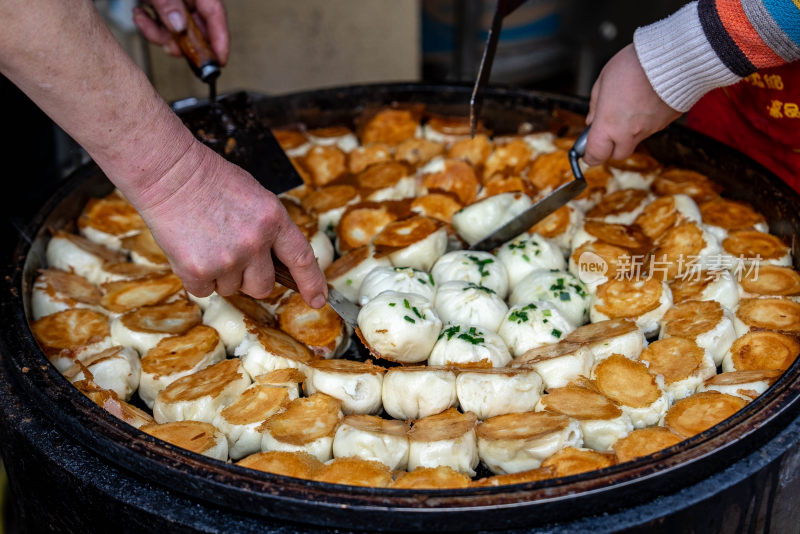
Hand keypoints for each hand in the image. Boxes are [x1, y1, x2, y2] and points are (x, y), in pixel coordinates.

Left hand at [133, 0, 228, 64]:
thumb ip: (169, 4)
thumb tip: (179, 27)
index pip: (216, 15)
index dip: (220, 41)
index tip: (218, 62)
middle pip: (197, 28)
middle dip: (181, 42)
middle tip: (170, 47)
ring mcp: (175, 3)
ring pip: (176, 31)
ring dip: (157, 33)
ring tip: (143, 20)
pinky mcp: (161, 5)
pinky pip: (160, 25)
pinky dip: (148, 25)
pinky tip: (140, 13)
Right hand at [135, 140, 326, 306]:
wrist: (170, 173)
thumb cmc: (211, 181)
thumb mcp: (256, 198)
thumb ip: (270, 230)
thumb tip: (276, 262)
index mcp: (274, 220)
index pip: (302, 259)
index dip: (312, 283)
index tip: (318, 300)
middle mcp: (255, 242)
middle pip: (263, 286)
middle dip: (250, 279)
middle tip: (232, 255)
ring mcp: (227, 258)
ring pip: (232, 289)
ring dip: (221, 275)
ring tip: (207, 242)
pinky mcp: (198, 270)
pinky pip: (204, 291)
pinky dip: (197, 278)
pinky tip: (191, 250)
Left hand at [583, 43, 681, 165]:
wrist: (672, 57)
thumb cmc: (634, 65)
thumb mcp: (603, 80)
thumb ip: (595, 105)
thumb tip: (591, 121)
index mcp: (608, 125)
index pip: (596, 155)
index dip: (590, 156)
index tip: (586, 152)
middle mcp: (630, 133)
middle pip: (618, 154)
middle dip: (610, 146)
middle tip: (607, 129)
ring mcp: (650, 129)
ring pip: (636, 140)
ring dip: (629, 131)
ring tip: (630, 104)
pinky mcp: (667, 122)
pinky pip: (652, 127)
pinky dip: (647, 120)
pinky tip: (646, 100)